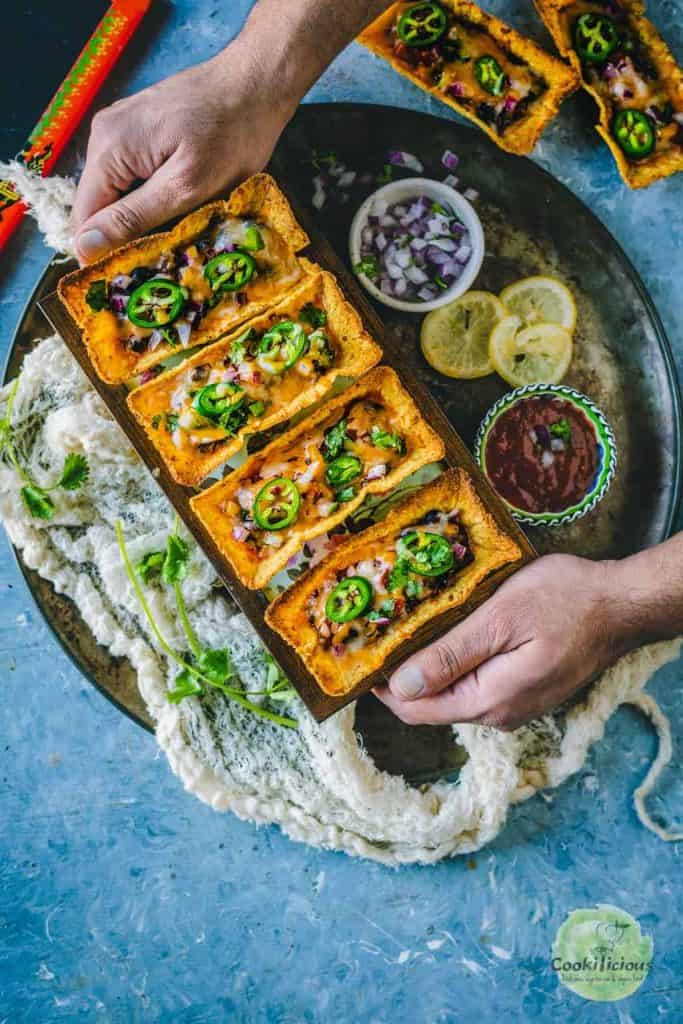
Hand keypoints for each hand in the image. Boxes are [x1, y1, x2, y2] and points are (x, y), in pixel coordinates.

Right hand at [71, 42, 293, 263]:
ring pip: (118, 195)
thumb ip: (134, 217)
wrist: (257, 83)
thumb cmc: (232, 132)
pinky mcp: (140, 132)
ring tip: (178, 231)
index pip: (84, 218)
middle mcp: (105, 136)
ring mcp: (121, 131)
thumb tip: (85, 246)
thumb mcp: (186, 186)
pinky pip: (134, 177)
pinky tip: (181, 204)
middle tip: (165, 257)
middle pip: (99, 207)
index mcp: (109, 149)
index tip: (135, 278)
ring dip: (143, 218)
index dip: (105, 252)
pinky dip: (153, 197)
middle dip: (127, 235)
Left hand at [374, 554, 637, 730]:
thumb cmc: (566, 601)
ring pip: (452, 694)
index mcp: (490, 701)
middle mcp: (499, 714)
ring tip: (403, 629)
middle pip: (430, 705)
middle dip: (399, 677)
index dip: (381, 687)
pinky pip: (475, 684)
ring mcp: (514, 705)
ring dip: (425, 669)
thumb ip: (450, 654)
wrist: (620, 605)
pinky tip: (445, 634)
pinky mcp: (523, 690)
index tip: (357, 655)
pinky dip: (452, 664)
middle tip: (375, 634)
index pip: (416, 710)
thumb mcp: (500, 618)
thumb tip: (399, 686)